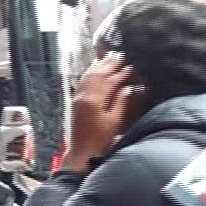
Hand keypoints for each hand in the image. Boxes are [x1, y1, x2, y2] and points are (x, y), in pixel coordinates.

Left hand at [65, 52, 135, 173]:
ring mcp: (78, 97)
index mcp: (94, 101)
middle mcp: (84, 96)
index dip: (120, 74)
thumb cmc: (100, 139)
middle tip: (119, 54)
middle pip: (97, 75)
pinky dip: (90, 72)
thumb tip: (127, 88)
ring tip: (109, 56)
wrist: (82, 150)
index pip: (108, 82)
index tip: (130, 67)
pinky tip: (94, 67)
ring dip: (99, 65)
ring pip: (89, 76)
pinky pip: (83, 81)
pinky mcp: (76, 100)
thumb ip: (120, 102)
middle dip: (109, 64)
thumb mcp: (114, 121)